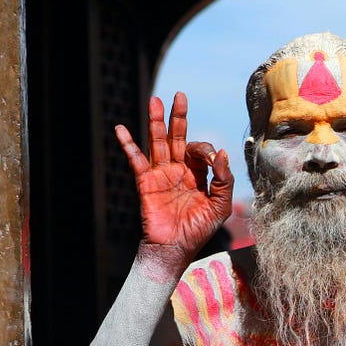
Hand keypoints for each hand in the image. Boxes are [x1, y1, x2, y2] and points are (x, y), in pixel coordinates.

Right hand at [116, 91, 233, 252]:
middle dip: (178, 116)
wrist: (174, 250)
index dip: (208, 151)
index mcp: (198, 174)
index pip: (201, 150)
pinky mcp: (146, 182)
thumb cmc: (198, 231)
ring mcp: (161, 175)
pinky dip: (128, 144)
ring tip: (154, 100)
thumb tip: (222, 153)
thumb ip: (224, 180)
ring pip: (158, 142)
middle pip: (177, 137)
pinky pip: (136, 160)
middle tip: (180, 95)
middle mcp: (179, 170)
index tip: (213, 161)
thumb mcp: (220, 206)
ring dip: (155, 122)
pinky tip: (121, 129)